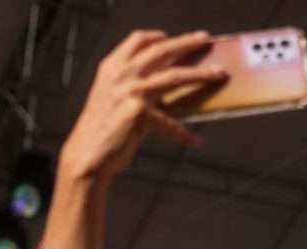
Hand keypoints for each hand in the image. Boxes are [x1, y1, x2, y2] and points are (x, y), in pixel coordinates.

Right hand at [60, 30, 227, 180]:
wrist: (88, 154)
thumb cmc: (103, 129)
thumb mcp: (112, 98)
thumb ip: (133, 85)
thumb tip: (166, 83)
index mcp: (112, 68)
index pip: (137, 40)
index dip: (157, 36)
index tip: (172, 37)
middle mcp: (121, 75)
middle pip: (161, 51)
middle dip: (187, 43)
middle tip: (205, 40)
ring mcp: (130, 92)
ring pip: (174, 77)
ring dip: (200, 74)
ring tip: (218, 74)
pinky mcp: (139, 114)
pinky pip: (170, 123)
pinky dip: (184, 134)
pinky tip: (196, 141)